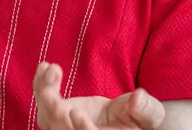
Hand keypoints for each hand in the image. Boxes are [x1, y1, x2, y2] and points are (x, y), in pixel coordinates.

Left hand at [34, 62, 165, 129]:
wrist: (128, 118)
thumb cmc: (140, 120)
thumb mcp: (149, 116)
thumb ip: (145, 110)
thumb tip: (138, 98)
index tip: (77, 113)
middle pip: (61, 129)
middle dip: (54, 110)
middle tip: (52, 90)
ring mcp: (65, 126)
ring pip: (47, 117)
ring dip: (44, 92)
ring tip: (49, 69)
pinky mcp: (57, 114)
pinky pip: (44, 101)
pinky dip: (42, 84)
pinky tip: (45, 67)